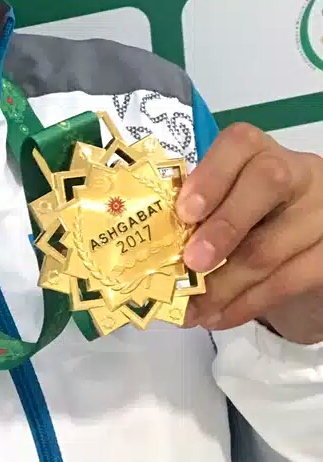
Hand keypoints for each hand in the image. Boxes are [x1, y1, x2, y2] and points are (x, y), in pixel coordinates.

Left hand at [176, 123, 322, 344]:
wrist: (303, 252)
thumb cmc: (249, 221)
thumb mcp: (226, 206)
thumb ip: (200, 213)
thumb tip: (155, 246)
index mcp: (259, 152)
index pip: (240, 144)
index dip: (211, 175)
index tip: (184, 212)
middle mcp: (299, 172)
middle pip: (266, 184)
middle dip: (223, 227)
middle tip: (191, 263)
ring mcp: (321, 213)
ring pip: (270, 247)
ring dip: (222, 285)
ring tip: (190, 310)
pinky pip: (286, 282)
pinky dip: (245, 304)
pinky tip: (218, 317)